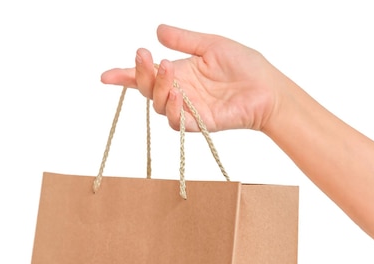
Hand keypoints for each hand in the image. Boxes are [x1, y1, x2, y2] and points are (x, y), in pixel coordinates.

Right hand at [101, 24, 283, 132]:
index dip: (125, 76)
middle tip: (144, 56)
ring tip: (166, 68)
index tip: (106, 76)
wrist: (267, 88)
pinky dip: (174, 110)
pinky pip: (178, 123)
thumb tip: (158, 29)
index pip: (147, 77)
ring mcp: (188, 110)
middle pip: (148, 90)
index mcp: (179, 74)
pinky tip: (178, 94)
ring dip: (158, 88)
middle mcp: (179, 93)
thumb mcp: (211, 45)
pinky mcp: (199, 124)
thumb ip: (184, 40)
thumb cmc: (244, 67)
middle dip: (141, 74)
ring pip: (159, 106)